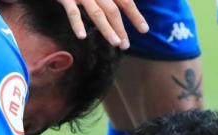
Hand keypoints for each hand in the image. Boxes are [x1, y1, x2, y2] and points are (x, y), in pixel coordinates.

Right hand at [1, 0, 147, 48]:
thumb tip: (119, 10)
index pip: (125, 1)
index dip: (135, 15)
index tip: (144, 29)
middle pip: (113, 10)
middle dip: (121, 28)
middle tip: (126, 45)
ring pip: (97, 12)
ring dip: (107, 29)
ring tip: (115, 43)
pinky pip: (73, 11)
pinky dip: (77, 24)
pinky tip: (82, 36)